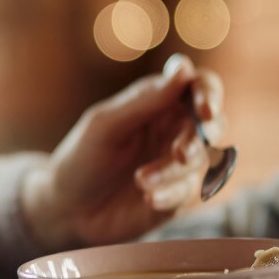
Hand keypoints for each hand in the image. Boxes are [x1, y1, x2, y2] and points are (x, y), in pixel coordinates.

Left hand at [20, 53, 225, 249]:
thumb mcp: (106, 125)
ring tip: (140, 181)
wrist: (66, 210)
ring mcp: (177, 164)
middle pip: (212, 124)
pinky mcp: (176, 196)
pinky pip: (187, 192)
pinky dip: (169, 194)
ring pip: (201, 160)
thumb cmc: (81, 158)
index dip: (208, 94)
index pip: (199, 86)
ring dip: (172, 171)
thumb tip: (184, 68)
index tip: (204, 111)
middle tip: (180, 154)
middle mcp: (173, 130)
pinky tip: (147, 198)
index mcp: (158, 103)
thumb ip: (145, 100)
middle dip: (200, 137)